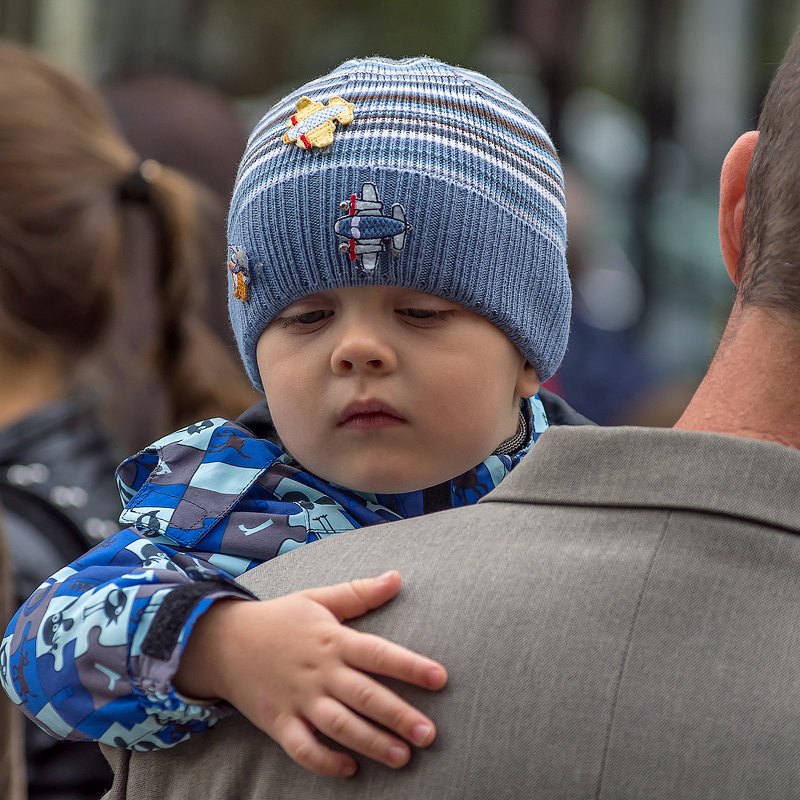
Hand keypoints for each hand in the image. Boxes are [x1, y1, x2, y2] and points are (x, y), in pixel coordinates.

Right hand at [175, 570, 446, 776]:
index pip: (378, 653)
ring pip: (339, 725)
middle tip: (429, 734)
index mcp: (333, 640)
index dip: (410, 666)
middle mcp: (320, 672)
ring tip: (402, 757)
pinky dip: (323, 761)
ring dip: (370, 742)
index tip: (440, 678)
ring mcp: (298, 699)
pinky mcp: (278, 721)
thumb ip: (360, 592)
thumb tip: (398, 576)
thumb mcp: (319, 598)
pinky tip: (349, 770)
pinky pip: (302, 747)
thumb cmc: (280, 618)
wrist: (222, 641)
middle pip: (364, 695)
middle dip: (398, 716)